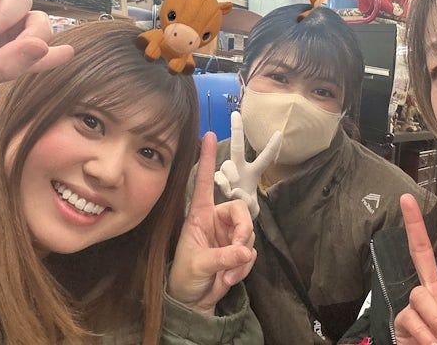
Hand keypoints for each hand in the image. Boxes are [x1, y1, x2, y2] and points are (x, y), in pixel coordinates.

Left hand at [168, 132, 256, 314]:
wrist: (192, 302)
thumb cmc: (185, 277)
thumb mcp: (199, 264)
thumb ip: (223, 257)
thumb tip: (246, 250)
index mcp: (200, 214)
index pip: (204, 182)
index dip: (208, 159)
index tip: (209, 134)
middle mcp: (216, 220)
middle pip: (241, 212)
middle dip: (243, 232)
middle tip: (240, 251)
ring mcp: (228, 235)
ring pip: (249, 234)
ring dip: (242, 257)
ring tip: (226, 275)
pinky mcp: (238, 250)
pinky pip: (251, 251)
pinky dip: (244, 268)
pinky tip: (229, 279)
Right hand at [214, 111, 281, 217]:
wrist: (228, 223)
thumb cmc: (243, 212)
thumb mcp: (252, 210)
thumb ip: (248, 203)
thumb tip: (236, 191)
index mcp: (252, 174)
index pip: (264, 159)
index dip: (272, 147)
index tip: (279, 133)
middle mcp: (239, 170)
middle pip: (237, 148)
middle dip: (236, 130)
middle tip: (235, 114)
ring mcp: (226, 175)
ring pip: (227, 166)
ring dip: (232, 175)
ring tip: (235, 189)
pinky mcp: (216, 182)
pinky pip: (218, 177)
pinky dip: (223, 183)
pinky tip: (227, 191)